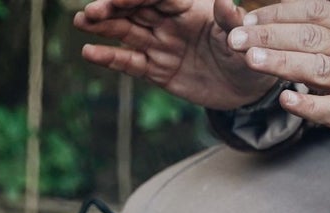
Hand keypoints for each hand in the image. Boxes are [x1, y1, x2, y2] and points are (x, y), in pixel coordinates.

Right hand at [75, 0, 276, 111]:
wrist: (246, 88)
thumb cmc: (249, 55)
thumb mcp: (245, 39)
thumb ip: (231, 21)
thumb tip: (226, 1)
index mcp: (189, 7)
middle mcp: (170, 23)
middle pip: (136, 11)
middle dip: (113, 9)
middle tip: (90, 11)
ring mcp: (161, 46)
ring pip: (127, 32)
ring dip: (103, 27)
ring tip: (80, 21)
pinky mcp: (156, 70)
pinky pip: (130, 63)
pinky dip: (110, 58)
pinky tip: (89, 52)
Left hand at [228, 1, 329, 153]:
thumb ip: (324, 33)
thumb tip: (280, 20)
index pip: (316, 12)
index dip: (281, 13)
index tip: (248, 19)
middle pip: (312, 38)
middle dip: (271, 36)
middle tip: (236, 39)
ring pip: (321, 69)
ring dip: (284, 63)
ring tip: (252, 60)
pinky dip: (309, 105)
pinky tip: (286, 100)